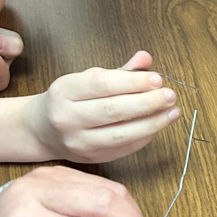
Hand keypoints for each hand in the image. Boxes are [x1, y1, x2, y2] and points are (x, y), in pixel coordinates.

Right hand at [24, 51, 179, 162]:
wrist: (42, 130)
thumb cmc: (70, 100)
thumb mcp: (87, 79)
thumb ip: (120, 71)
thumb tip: (146, 58)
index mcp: (65, 91)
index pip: (102, 84)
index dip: (132, 81)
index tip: (157, 79)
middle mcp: (68, 117)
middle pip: (113, 110)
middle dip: (147, 102)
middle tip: (170, 95)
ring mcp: (78, 141)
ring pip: (121, 134)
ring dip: (152, 123)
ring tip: (173, 112)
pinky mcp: (91, 158)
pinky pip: (124, 148)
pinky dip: (145, 137)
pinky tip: (159, 126)